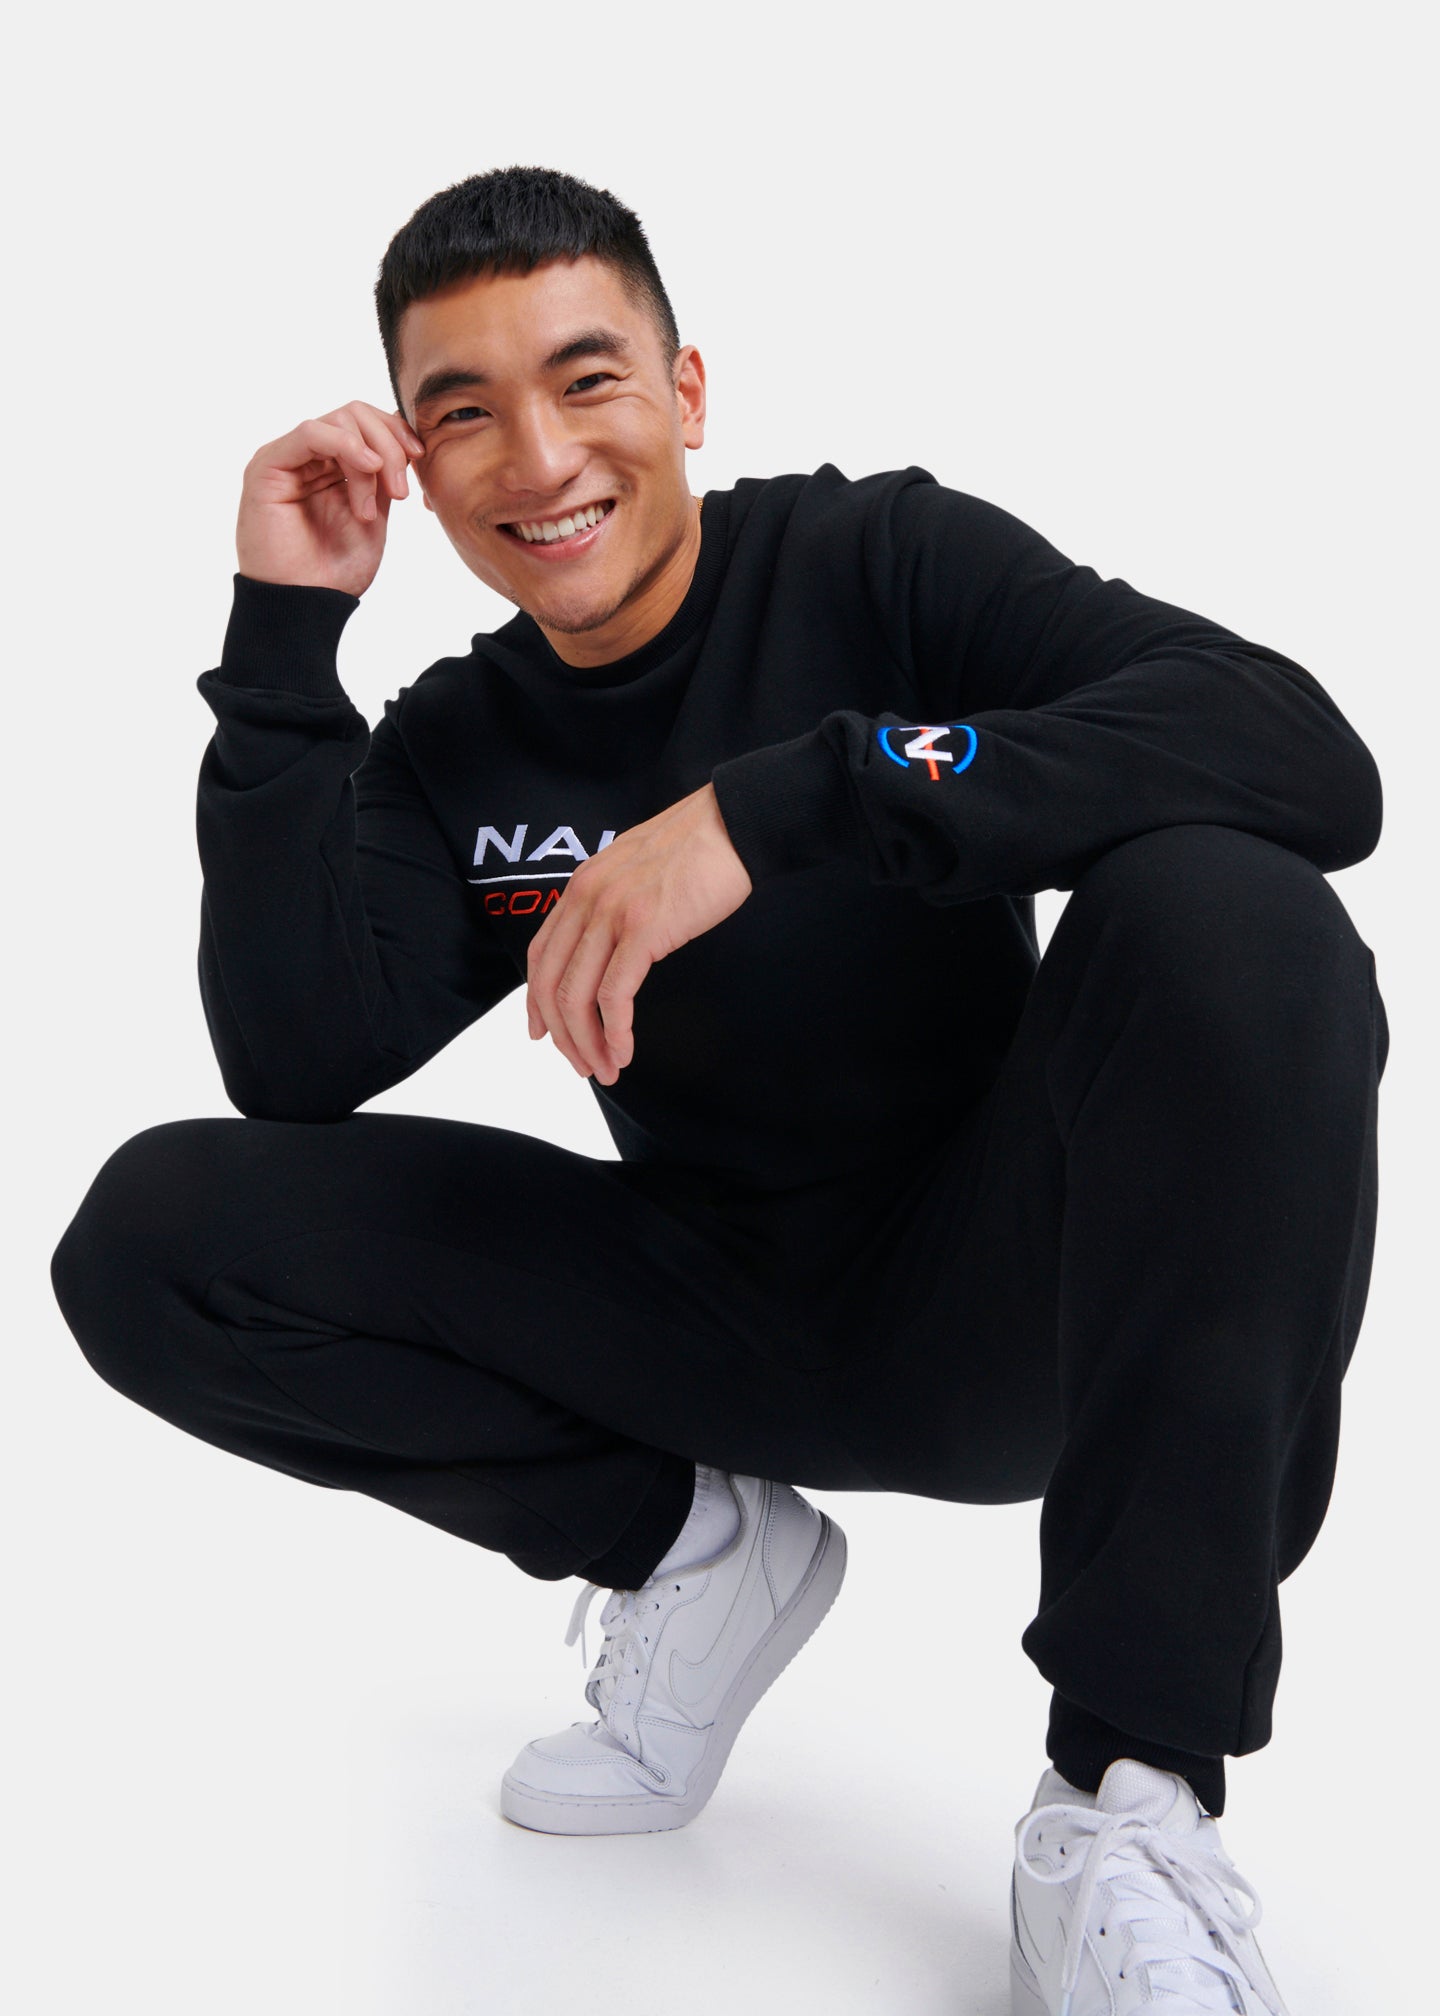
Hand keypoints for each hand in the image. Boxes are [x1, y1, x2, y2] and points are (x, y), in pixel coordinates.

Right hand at [235, 400, 425, 596]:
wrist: (305, 603)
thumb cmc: (334, 571)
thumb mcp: (373, 516)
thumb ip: (382, 478)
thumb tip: (405, 445)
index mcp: (331, 466)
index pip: (367, 424)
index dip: (398, 434)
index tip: (421, 463)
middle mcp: (308, 456)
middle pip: (356, 415)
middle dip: (390, 446)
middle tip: (402, 492)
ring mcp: (288, 457)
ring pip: (340, 420)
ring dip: (371, 458)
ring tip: (371, 508)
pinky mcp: (268, 465)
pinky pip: (311, 432)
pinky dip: (346, 445)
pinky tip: (367, 468)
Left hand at [526, 782, 752, 1084]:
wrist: (734, 824)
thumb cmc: (699, 848)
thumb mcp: (637, 869)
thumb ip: (615, 902)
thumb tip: (613, 944)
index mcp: (582, 886)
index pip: (540, 954)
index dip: (535, 1001)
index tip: (543, 1033)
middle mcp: (587, 898)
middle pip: (550, 982)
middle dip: (562, 1035)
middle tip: (581, 1064)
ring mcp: (612, 912)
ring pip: (577, 995)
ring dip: (588, 1042)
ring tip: (604, 1069)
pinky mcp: (643, 928)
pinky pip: (614, 994)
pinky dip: (615, 1031)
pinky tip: (624, 1050)